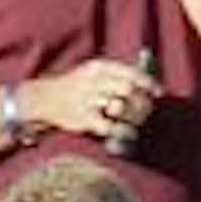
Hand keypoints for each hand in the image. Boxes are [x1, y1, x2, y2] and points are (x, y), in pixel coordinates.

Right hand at [30, 56, 161, 145]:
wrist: (42, 99)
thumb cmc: (72, 87)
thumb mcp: (92, 72)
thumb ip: (116, 75)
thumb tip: (146, 83)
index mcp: (100, 67)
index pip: (131, 73)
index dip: (147, 83)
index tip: (157, 92)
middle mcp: (94, 81)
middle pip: (128, 89)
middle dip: (140, 101)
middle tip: (145, 110)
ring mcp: (88, 100)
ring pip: (121, 106)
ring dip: (132, 115)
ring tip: (134, 121)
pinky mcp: (83, 119)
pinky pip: (109, 126)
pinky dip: (122, 131)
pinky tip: (128, 133)